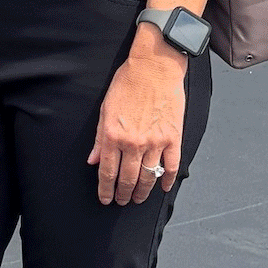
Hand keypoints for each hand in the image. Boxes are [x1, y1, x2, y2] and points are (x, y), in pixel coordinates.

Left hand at [87, 36, 185, 205]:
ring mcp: (155, 141)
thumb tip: (94, 160)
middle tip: (122, 201)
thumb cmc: (128, 82)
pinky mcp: (173, 137)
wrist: (154, 67)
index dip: (105, 190)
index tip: (105, 198)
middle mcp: (133, 142)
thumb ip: (100, 137)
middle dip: (123, 194)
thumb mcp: (105, 108)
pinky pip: (171, 166)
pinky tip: (163, 187)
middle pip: (127, 179)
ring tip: (138, 198)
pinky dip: (167, 180)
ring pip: (148, 177)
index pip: (107, 172)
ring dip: (142, 192)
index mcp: (114, 135)